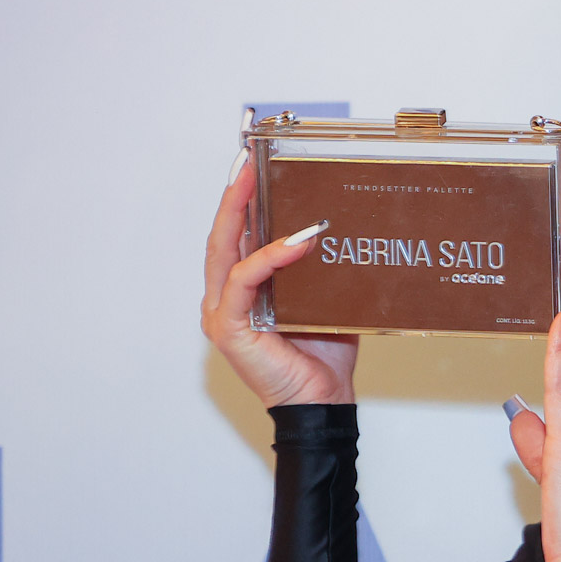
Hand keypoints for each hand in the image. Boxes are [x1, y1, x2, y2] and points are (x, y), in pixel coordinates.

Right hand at [201, 155, 357, 407]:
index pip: (236, 236)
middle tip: (247, 161)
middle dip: (234, 195)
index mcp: (243, 290)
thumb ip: (319, 267)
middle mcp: (226, 298)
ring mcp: (223, 313)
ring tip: (257, 182)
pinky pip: (245, 281)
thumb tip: (338, 229)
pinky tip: (296, 242)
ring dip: (241, 213)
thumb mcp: (323, 298)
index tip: (252, 165)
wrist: (323, 399)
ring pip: (225, 251)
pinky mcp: (229, 328)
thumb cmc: (322, 354)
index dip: (240, 200)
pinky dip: (268, 258)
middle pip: (222, 236)